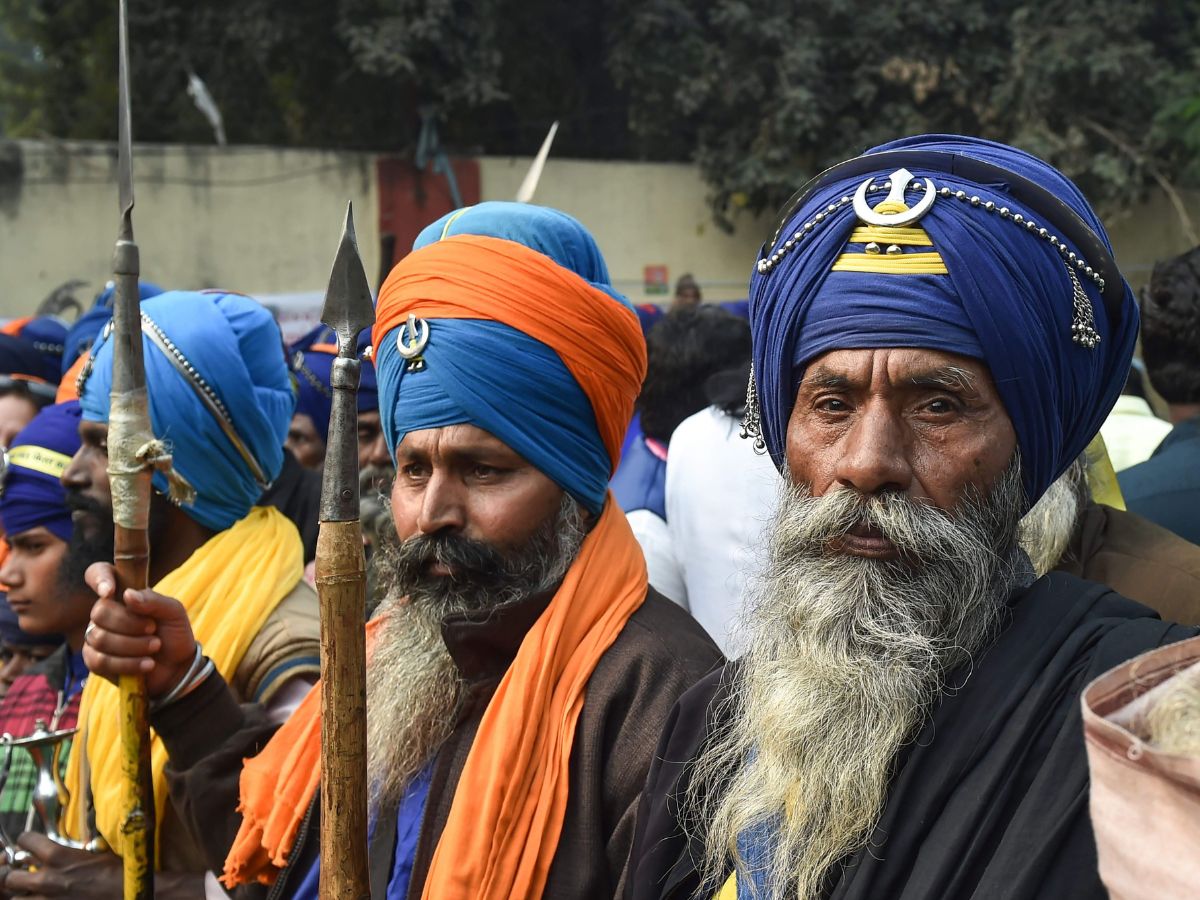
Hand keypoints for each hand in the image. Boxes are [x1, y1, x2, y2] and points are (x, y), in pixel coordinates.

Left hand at [1, 836, 120, 897]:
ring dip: (23, 895)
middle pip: (11, 877)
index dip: (27, 842)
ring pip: (15, 899)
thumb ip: (69, 850)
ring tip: (33, 892)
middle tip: (25, 874)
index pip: (25, 841)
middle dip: (16, 874)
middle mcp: (47, 878)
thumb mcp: (93, 852)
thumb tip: (58, 848)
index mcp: (58, 856)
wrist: (125, 893)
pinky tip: (45, 899)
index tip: (30, 845)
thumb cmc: (115, 871)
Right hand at [82, 562, 198, 698]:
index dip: (99, 578)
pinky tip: (147, 664)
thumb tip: (128, 595)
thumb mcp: (173, 612)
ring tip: (155, 647)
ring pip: (100, 637)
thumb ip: (153, 601)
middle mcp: (105, 612)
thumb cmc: (174, 633)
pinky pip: (100, 661)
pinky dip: (128, 663)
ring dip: (133, 645)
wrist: (177, 666)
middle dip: (129, 624)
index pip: (98, 573)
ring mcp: (96, 636)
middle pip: (99, 612)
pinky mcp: (95, 660)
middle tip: (153, 629)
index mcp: (122, 594)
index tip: (109, 591)